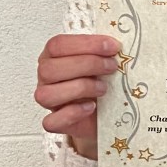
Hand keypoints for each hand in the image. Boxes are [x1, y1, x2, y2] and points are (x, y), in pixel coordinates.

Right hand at [34, 34, 120, 159]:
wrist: (107, 111)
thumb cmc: (102, 79)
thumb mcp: (104, 59)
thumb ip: (106, 50)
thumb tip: (120, 44)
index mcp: (54, 56)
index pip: (58, 45)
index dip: (86, 44)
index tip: (113, 47)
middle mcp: (47, 78)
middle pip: (49, 69)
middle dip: (87, 64)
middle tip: (112, 67)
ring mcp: (48, 101)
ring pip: (46, 95)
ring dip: (80, 88)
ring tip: (104, 88)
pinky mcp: (55, 122)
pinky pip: (51, 121)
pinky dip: (72, 113)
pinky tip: (91, 106)